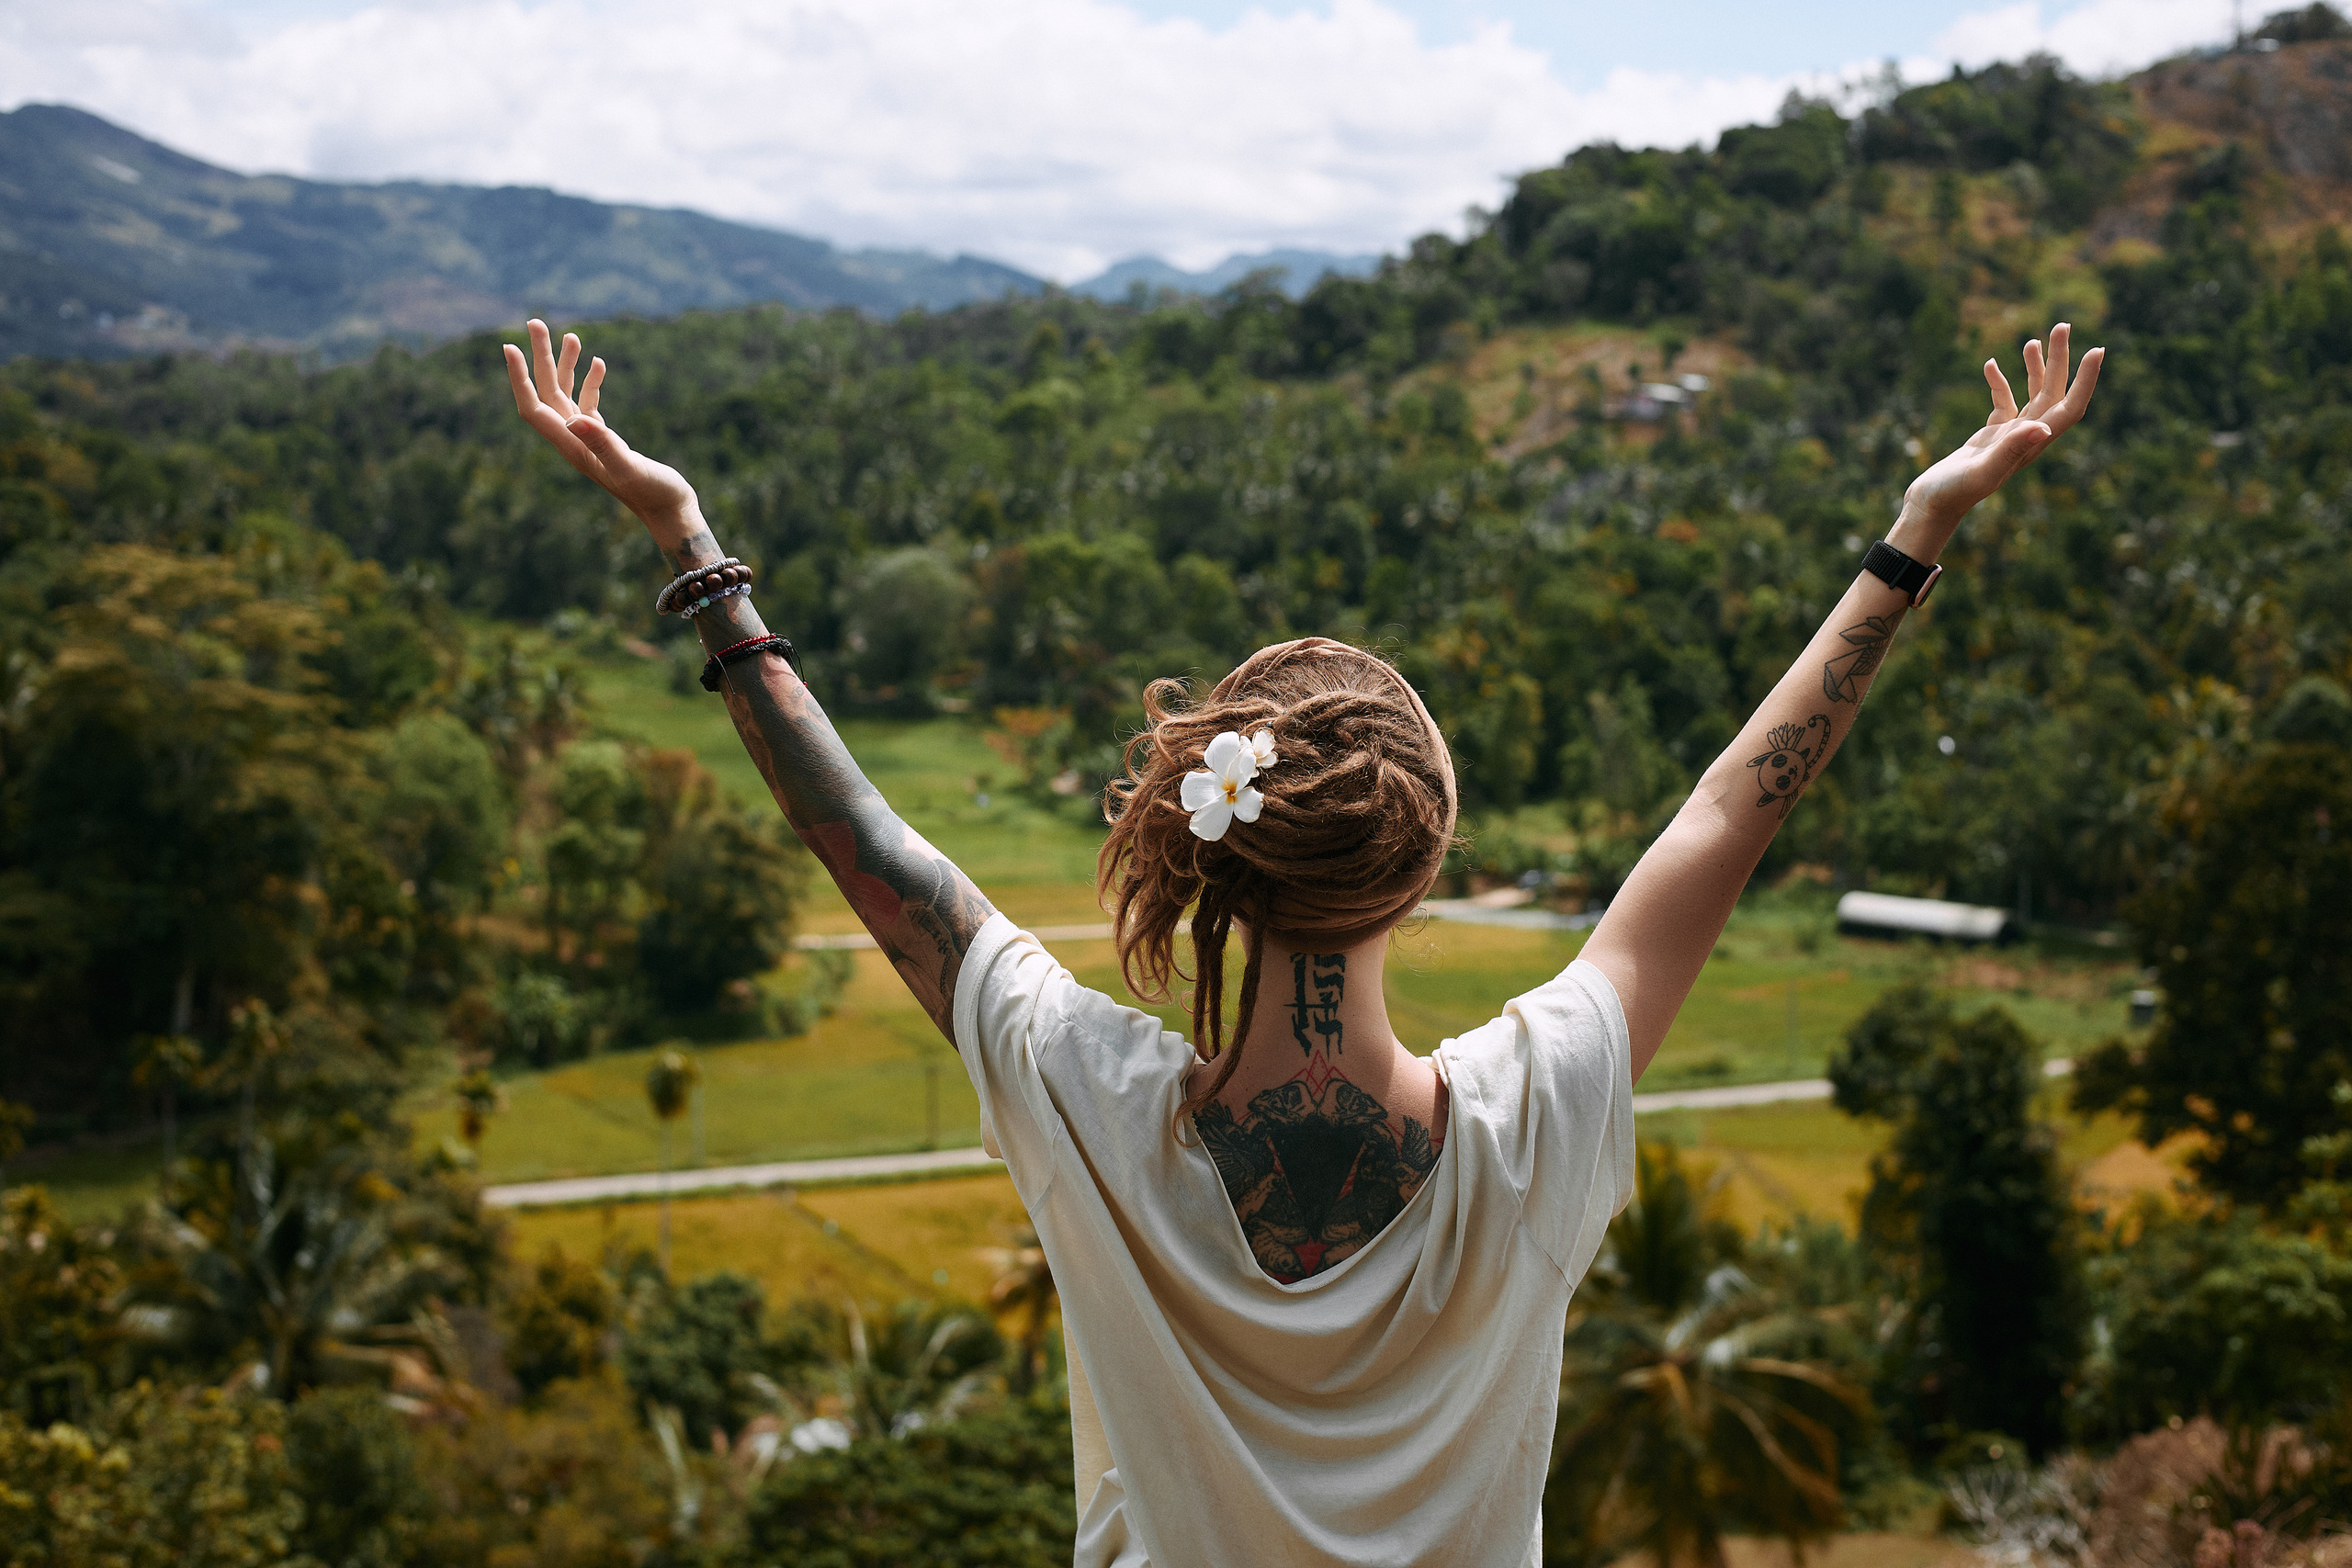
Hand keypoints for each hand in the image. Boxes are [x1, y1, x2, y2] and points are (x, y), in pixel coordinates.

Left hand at [502, 319, 698, 545]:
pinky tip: (598, 363)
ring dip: (563, 364)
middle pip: (546, 393)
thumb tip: (577, 419)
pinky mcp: (606, 440)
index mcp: (572, 446)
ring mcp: (589, 440)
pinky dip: (590, 381)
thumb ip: (604, 443)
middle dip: (539, 357)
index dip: (520, 378)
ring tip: (569, 335)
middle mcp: (574, 441)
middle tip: (535, 322)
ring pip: (566, 394)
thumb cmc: (653, 492)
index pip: (534, 407)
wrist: (670, 510)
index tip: (510, 346)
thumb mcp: (628, 466)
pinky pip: (588, 404)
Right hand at [1895, 322, 2105, 552]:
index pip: (2070, 407)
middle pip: (2055, 392)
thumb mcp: (1982, 469)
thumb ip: (2010, 448)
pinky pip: (2004, 402)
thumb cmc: (1953, 492)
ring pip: (2033, 394)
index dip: (2086, 379)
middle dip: (2061, 359)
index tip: (2096, 349)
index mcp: (2032, 445)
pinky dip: (2000, 382)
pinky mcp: (1991, 434)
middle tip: (2062, 326)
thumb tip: (2044, 427)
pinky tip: (1990, 365)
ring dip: (2037, 367)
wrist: (1932, 505)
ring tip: (2034, 340)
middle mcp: (2028, 438)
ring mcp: (2010, 435)